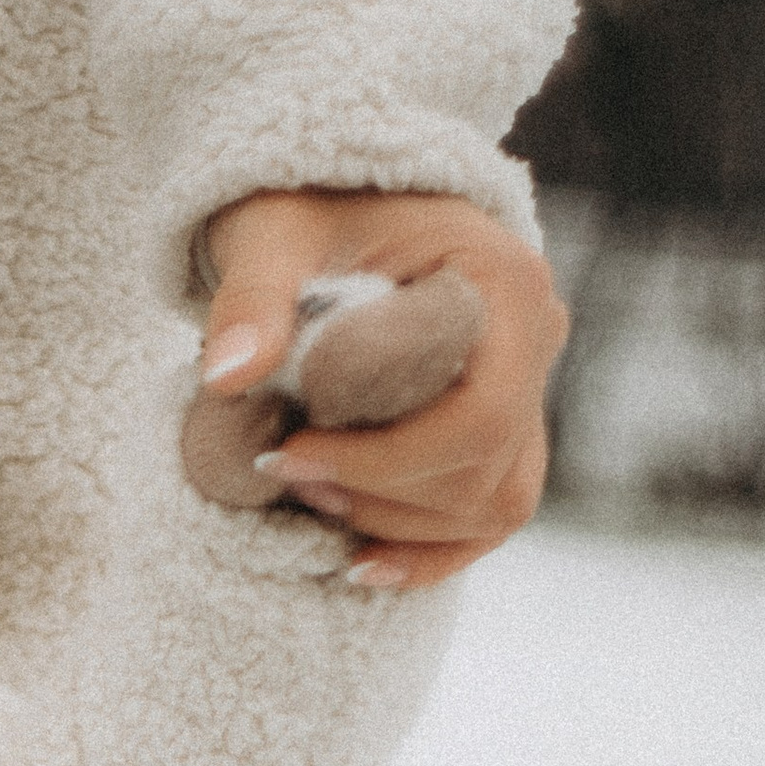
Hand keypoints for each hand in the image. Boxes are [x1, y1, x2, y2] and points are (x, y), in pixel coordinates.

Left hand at [197, 190, 568, 590]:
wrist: (332, 200)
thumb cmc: (306, 206)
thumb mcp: (271, 236)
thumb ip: (251, 298)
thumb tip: (229, 378)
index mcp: (504, 283)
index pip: (482, 414)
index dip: (387, 462)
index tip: (291, 457)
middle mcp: (535, 337)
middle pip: (488, 471)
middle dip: (381, 494)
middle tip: (287, 475)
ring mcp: (526, 387)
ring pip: (492, 505)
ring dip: (395, 524)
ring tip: (308, 496)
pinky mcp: (501, 427)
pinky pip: (488, 514)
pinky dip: (427, 551)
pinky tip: (359, 564)